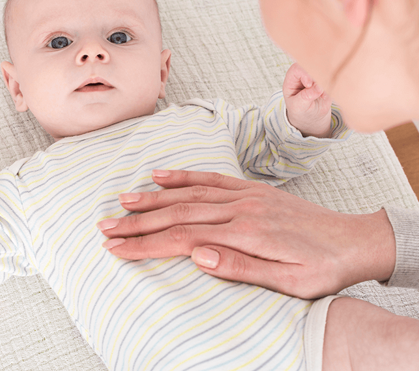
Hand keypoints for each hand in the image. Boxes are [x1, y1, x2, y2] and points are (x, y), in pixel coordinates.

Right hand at [97, 170, 395, 298]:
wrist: (352, 240)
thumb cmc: (321, 267)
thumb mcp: (289, 281)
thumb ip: (241, 266)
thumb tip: (197, 255)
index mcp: (245, 233)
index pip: (183, 238)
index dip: (146, 243)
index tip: (117, 248)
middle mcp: (239, 208)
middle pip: (178, 214)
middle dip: (138, 222)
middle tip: (105, 226)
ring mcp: (243, 195)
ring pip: (188, 194)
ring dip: (152, 198)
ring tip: (122, 202)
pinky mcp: (249, 189)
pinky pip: (210, 178)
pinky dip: (182, 176)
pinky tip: (160, 176)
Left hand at [283, 63, 332, 137]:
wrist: (312, 118)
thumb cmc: (300, 111)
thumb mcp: (298, 106)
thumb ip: (306, 96)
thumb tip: (319, 87)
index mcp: (291, 79)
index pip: (297, 68)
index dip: (304, 73)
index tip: (308, 84)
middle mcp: (303, 75)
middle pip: (311, 66)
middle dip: (316, 76)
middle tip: (319, 88)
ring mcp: (316, 77)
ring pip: (323, 70)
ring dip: (324, 81)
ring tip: (321, 95)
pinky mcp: (327, 81)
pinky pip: (332, 78)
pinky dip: (330, 86)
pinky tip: (325, 97)